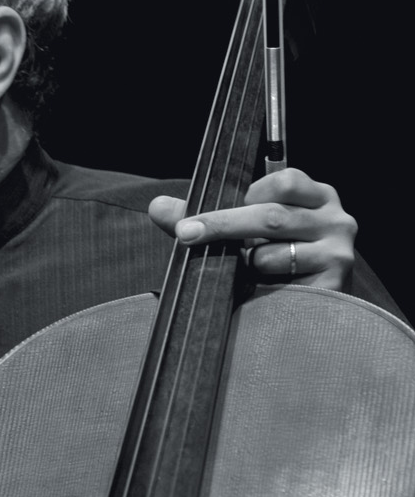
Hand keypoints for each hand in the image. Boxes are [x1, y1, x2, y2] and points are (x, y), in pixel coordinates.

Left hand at [149, 168, 356, 289]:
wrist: (308, 316)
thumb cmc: (274, 266)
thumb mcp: (242, 235)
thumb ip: (204, 217)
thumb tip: (157, 206)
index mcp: (316, 197)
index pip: (283, 180)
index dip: (245, 195)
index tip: (204, 215)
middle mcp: (335, 218)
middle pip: (270, 215)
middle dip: (222, 224)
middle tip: (186, 234)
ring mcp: (339, 250)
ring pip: (271, 250)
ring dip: (247, 262)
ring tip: (247, 270)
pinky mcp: (335, 281)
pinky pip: (282, 277)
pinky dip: (262, 280)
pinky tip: (264, 286)